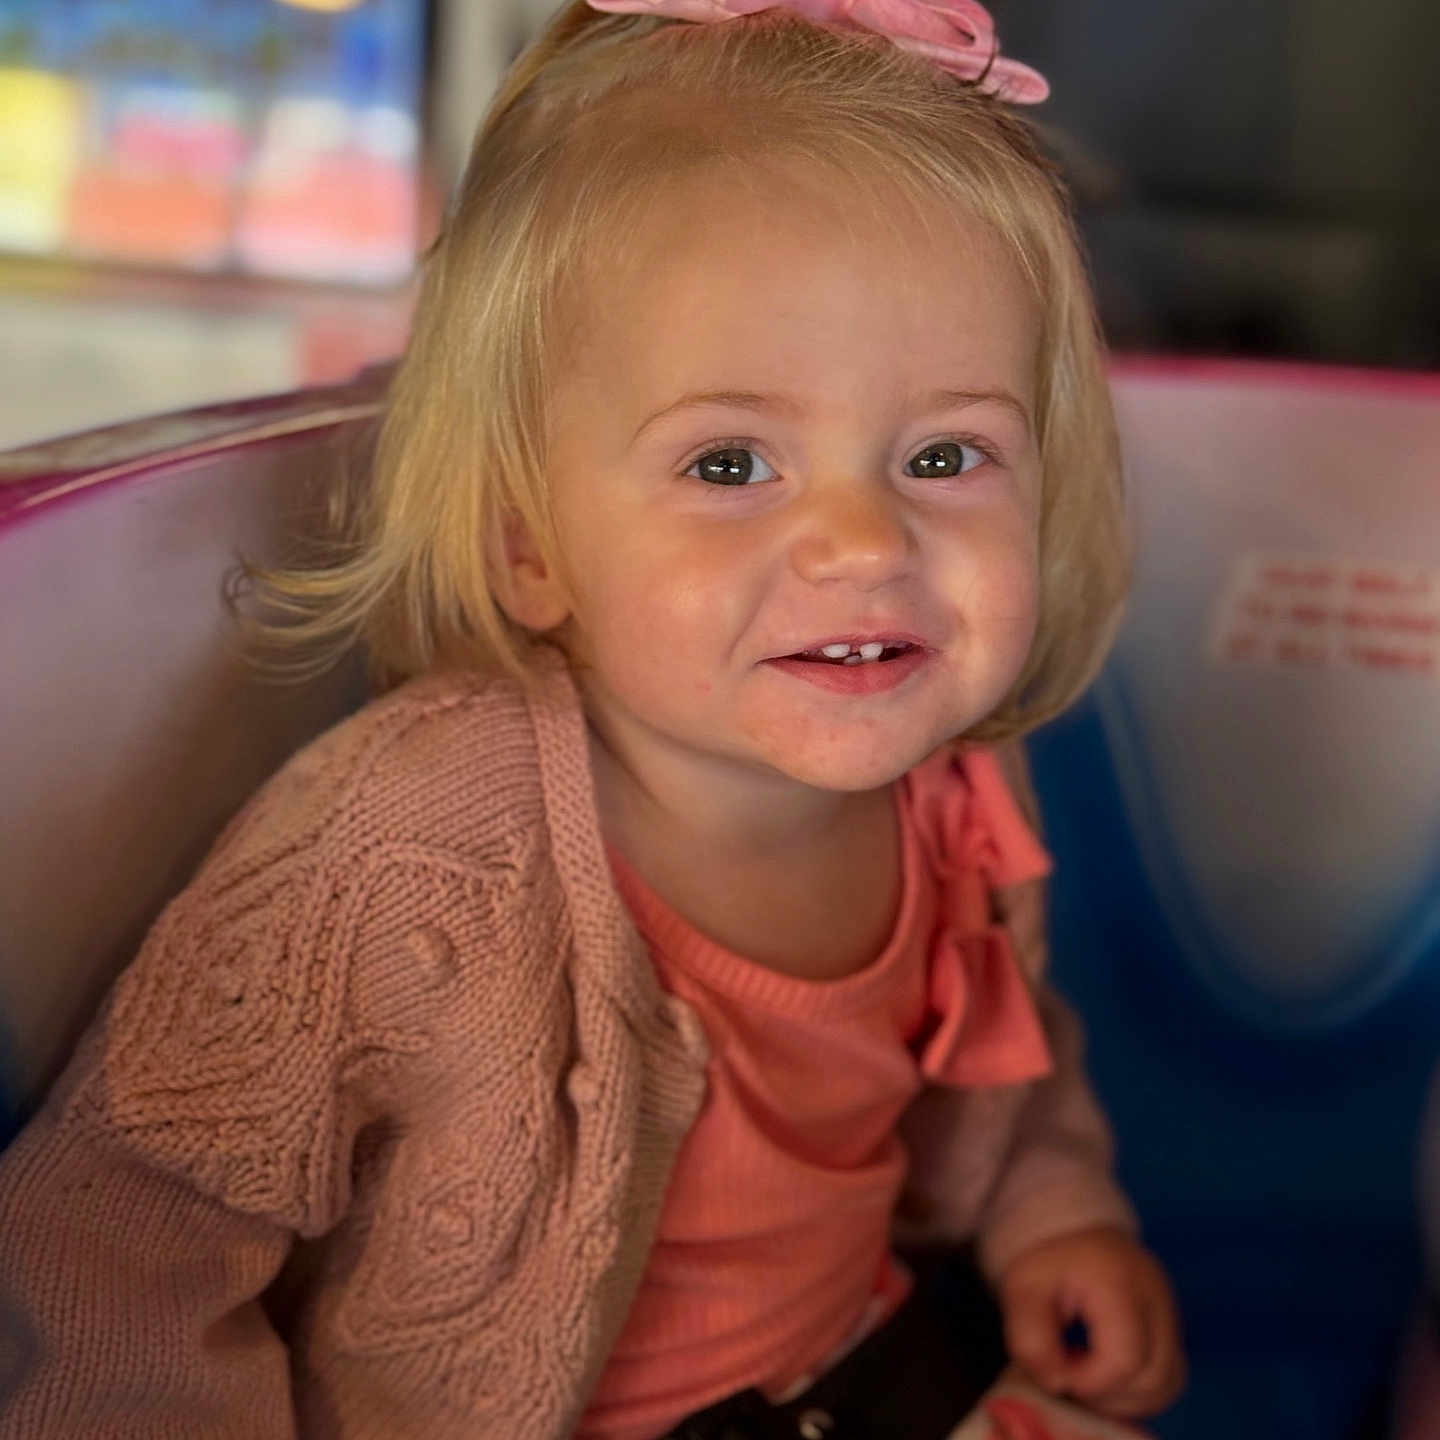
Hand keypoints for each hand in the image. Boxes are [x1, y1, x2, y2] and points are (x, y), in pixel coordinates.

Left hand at [997, 1226, 1184, 1419]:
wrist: (1074, 1232)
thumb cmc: (1049, 1262)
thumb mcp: (1022, 1290)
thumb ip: (1031, 1339)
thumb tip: (1056, 1383)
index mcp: (1119, 1282)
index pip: (1126, 1357)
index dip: (1091, 1381)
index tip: (1059, 1371)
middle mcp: (1156, 1298)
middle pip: (1153, 1377)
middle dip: (1108, 1394)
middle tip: (1071, 1373)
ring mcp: (1170, 1313)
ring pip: (1167, 1383)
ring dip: (1126, 1397)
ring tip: (1087, 1374)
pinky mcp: (1171, 1328)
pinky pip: (1169, 1377)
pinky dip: (1139, 1390)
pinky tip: (1105, 1374)